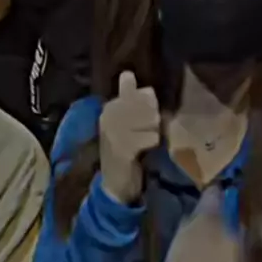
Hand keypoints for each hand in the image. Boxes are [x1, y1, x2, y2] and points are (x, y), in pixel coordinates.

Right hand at [99, 71, 159, 204]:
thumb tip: (131, 77)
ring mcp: (114, 132)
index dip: (147, 103)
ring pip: (151, 120)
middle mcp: (108, 116)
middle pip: (146, 104)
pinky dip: (153, 144)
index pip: (134, 90)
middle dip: (153, 119)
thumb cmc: (124, 150)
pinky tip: (144, 152)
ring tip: (144, 143)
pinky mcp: (123, 148)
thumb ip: (130, 100)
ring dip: (154, 132)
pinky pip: (151, 137)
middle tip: (145, 134)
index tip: (144, 120)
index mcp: (108, 108)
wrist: (114, 185)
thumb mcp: (126, 123)